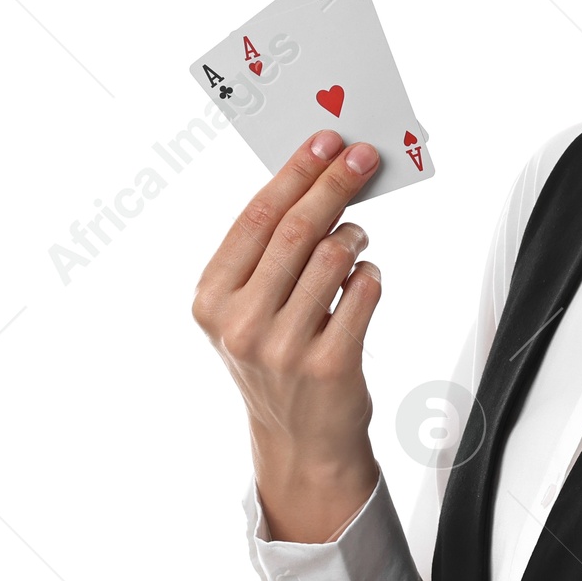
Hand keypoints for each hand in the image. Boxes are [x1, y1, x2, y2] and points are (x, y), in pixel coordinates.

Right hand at [192, 129, 384, 541]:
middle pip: (297, 230)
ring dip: (356, 236)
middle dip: (335, 183)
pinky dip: (371, 275)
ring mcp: (283, 347)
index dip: (295, 173)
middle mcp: (241, 323)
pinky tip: (363, 282)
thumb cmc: (276, 355)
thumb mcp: (249, 306)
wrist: (300, 439)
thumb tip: (316, 176)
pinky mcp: (331, 363)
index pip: (255, 218)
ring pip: (335, 256)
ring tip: (356, 238)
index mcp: (210, 300)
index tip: (325, 141)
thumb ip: (269, 251)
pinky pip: (364, 291)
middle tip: (362, 156)